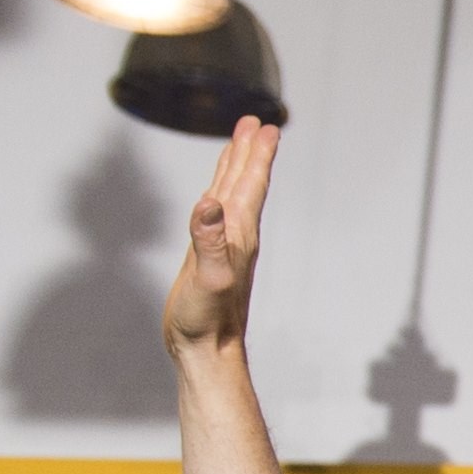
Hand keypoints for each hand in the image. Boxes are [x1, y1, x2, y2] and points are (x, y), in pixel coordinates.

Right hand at [163, 119, 278, 355]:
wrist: (207, 351)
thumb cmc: (207, 319)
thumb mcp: (207, 278)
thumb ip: (209, 242)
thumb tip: (208, 203)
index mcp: (239, 235)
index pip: (251, 186)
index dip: (257, 155)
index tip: (265, 126)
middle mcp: (236, 237)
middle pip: (245, 184)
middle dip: (249, 152)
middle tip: (255, 122)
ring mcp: (224, 246)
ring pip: (231, 197)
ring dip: (236, 169)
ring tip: (240, 145)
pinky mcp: (208, 258)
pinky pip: (216, 216)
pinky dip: (217, 196)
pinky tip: (214, 195)